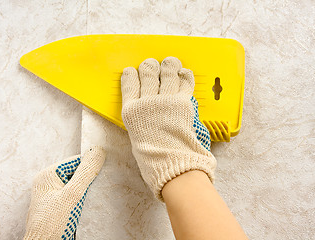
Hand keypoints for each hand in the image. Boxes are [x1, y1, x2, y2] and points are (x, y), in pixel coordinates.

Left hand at [23, 146, 105, 239]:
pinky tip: (88, 205)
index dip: (90, 165)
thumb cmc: (53, 223)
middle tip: (99, 186)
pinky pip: (74, 196)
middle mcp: (48, 183)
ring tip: (92, 198)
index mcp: (47, 175)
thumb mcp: (73, 195)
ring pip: (76, 185)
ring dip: (87, 190)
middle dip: (89, 179)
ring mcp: (52, 195)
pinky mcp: (57, 207)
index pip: (75, 161)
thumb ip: (86, 172)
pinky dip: (83, 199)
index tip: (104, 171)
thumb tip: (98, 151)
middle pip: (76, 172)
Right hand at [121, 57, 215, 199]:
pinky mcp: (183, 102)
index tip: (132, 71)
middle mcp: (147, 101)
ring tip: (170, 63)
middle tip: (151, 65)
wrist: (171, 163)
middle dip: (149, 67)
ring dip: (169, 66)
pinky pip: (184, 83)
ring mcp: (166, 100)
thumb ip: (140, 119)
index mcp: (132, 110)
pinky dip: (185, 76)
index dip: (131, 74)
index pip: (129, 84)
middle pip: (147, 74)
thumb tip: (145, 108)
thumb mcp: (136, 136)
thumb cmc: (151, 156)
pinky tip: (184, 72)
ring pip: (167, 73)